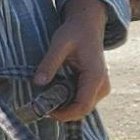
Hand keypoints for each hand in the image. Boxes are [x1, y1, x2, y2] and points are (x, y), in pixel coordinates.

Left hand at [34, 0, 112, 121]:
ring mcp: (102, 87)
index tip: (46, 111)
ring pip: (83, 107)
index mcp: (95, 76)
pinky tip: (56, 92)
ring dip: (65, 107)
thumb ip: (49, 63)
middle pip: (83, 110)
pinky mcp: (97, 87)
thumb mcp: (58, 44)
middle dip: (63, 112)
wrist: (88, 25)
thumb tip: (37, 82)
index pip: (82, 106)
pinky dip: (69, 101)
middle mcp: (102, 85)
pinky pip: (83, 101)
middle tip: (42, 105)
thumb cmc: (74, 32)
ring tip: (47, 97)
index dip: (64, 114)